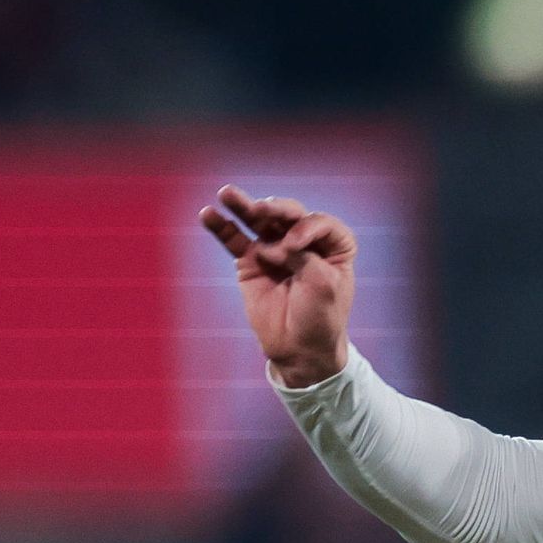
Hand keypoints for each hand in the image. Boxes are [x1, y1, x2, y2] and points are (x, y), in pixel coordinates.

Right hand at [197, 187, 356, 388]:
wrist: (299, 349)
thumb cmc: (320, 318)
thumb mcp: (322, 285)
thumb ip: (303, 257)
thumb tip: (270, 245)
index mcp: (334, 247)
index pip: (322, 223)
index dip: (308, 227)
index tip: (296, 248)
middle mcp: (305, 242)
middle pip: (290, 214)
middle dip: (276, 209)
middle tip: (262, 210)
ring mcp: (275, 249)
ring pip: (259, 221)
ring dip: (243, 205)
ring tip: (226, 193)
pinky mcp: (251, 261)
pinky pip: (234, 239)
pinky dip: (221, 227)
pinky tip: (208, 214)